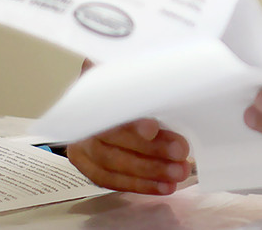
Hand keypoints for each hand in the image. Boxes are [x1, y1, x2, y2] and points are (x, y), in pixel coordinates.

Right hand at [64, 60, 191, 193]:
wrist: (106, 102)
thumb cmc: (127, 89)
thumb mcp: (132, 77)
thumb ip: (141, 79)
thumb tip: (164, 76)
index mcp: (89, 96)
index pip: (108, 112)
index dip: (129, 123)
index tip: (153, 128)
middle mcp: (81, 124)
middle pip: (113, 143)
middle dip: (150, 151)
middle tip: (180, 152)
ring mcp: (82, 149)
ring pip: (113, 166)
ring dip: (149, 173)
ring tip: (178, 173)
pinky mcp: (89, 168)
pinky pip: (113, 182)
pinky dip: (141, 185)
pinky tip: (164, 186)